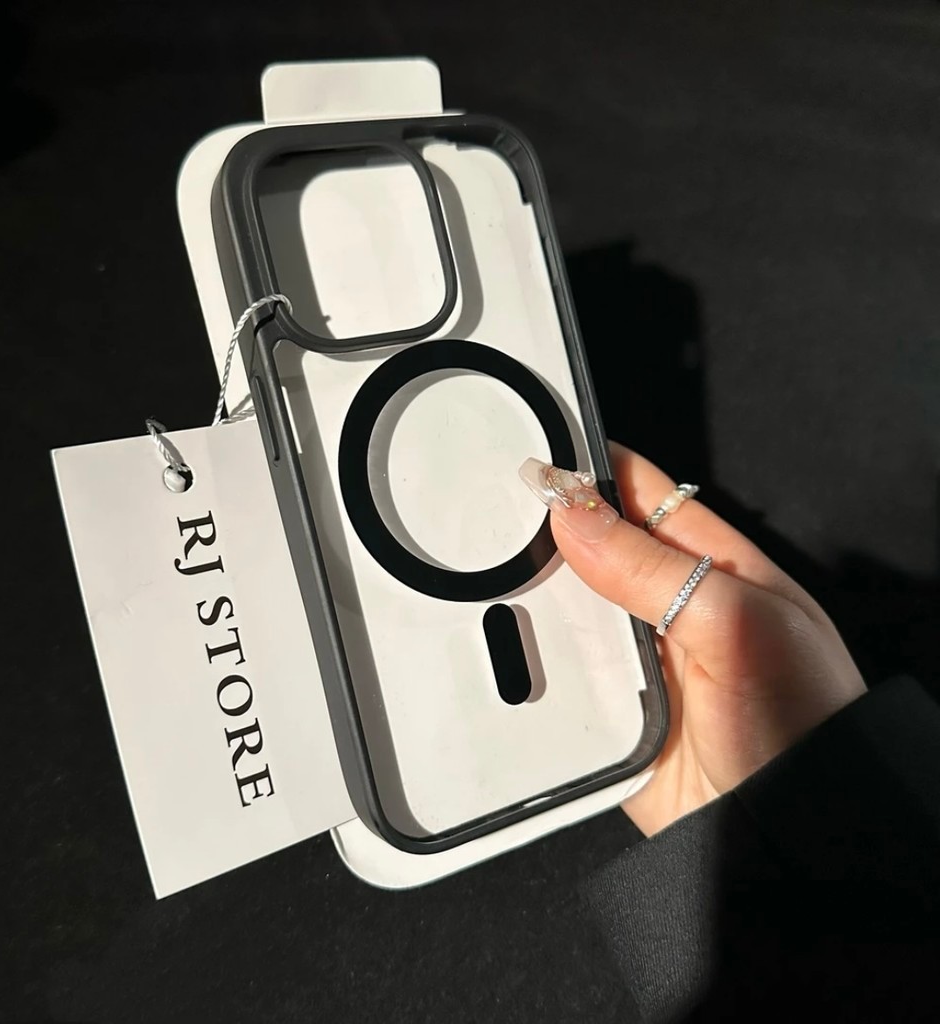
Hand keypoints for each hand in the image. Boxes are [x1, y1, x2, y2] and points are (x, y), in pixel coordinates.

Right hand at [521, 444, 866, 835]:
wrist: (787, 834)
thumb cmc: (803, 722)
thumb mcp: (737, 623)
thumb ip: (653, 567)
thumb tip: (575, 514)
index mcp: (708, 565)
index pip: (636, 493)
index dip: (587, 471)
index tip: (535, 463)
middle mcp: (664, 607)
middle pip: (585, 552)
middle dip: (544, 541)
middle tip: (499, 532)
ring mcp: (631, 660)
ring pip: (559, 614)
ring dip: (531, 608)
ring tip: (497, 595)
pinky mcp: (602, 710)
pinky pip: (551, 675)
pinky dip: (527, 667)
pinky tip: (510, 658)